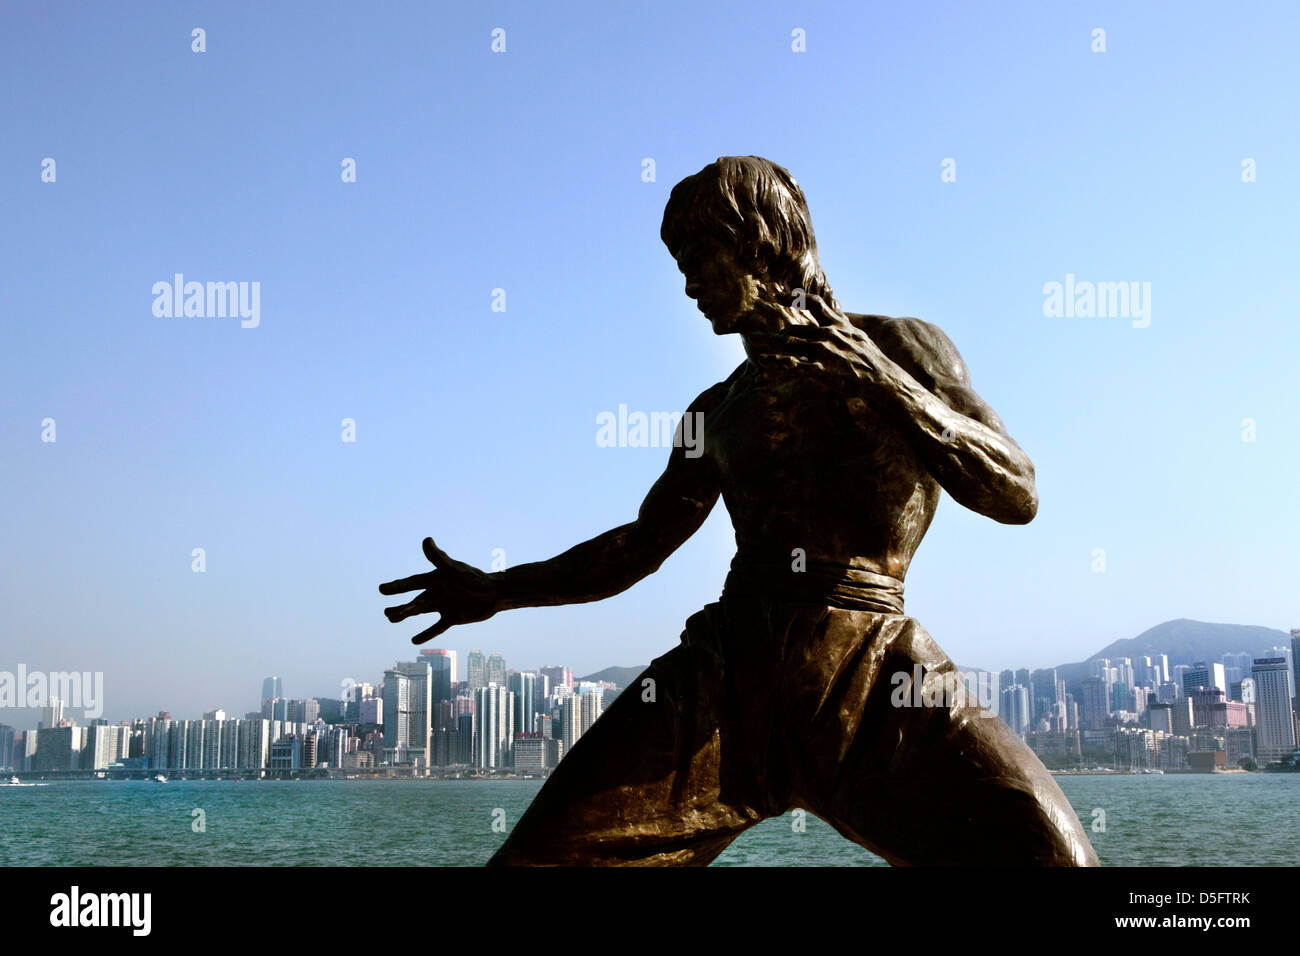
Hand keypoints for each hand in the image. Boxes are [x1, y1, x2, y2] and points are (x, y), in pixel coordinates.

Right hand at [379, 537, 500, 643]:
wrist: (495, 593)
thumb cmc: (474, 578)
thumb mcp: (454, 569)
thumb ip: (439, 558)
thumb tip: (426, 540)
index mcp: (435, 579)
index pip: (412, 583)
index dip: (397, 586)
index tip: (381, 589)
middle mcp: (437, 592)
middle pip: (414, 600)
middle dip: (400, 606)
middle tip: (386, 612)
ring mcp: (443, 605)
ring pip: (420, 611)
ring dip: (407, 615)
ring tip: (391, 618)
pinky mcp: (452, 618)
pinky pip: (436, 628)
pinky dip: (426, 634)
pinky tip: (414, 640)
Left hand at [746, 304, 885, 385]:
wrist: (881, 376)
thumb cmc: (870, 357)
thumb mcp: (857, 334)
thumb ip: (841, 322)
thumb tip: (835, 310)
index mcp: (836, 324)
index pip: (814, 304)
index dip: (797, 297)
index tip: (780, 293)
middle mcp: (828, 334)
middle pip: (795, 328)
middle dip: (774, 329)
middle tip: (757, 327)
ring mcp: (824, 351)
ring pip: (791, 344)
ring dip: (770, 343)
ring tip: (753, 340)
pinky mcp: (823, 368)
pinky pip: (796, 364)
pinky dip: (779, 362)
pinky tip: (766, 361)